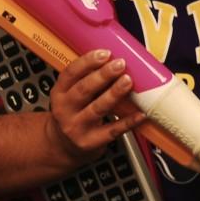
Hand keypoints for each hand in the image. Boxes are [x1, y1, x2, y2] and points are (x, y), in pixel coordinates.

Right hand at [45, 49, 144, 165]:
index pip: (70, 73)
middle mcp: (65, 110)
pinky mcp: (90, 142)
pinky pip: (112, 130)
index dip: (87, 62)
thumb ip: (86, 80)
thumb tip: (113, 60)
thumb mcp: (70, 96)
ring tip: (127, 81)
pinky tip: (140, 114)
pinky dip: (128, 122)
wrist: (64, 146)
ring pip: (97, 108)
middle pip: (84, 89)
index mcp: (59, 93)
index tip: (105, 53)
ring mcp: (76, 127)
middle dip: (103, 75)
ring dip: (114, 94)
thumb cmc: (73, 114)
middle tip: (120, 64)